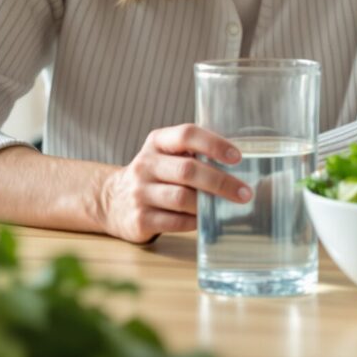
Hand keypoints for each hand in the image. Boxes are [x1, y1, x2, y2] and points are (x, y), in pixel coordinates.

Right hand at [95, 124, 251, 243]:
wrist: (111, 201)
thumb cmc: (154, 175)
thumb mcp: (166, 154)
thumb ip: (194, 153)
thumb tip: (242, 163)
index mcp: (157, 142)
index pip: (186, 134)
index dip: (214, 144)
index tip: (238, 157)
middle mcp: (145, 165)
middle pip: (188, 170)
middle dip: (221, 182)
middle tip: (245, 193)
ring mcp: (139, 193)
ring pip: (182, 198)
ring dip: (209, 204)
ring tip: (229, 207)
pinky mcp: (139, 219)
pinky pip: (175, 222)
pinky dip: (195, 222)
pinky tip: (206, 221)